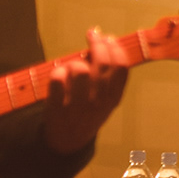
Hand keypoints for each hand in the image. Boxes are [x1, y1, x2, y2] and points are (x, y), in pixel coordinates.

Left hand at [44, 28, 133, 153]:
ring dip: (76, 61)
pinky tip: (60, 74)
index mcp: (114, 98)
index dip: (115, 47)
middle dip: (98, 43)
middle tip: (92, 36)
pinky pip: (58, 77)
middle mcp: (99, 101)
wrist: (68, 141)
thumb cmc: (88, 113)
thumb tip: (104, 42)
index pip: (121, 66)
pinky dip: (58, 71)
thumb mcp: (106, 100)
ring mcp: (78, 104)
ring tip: (74, 65)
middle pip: (103, 62)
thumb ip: (108, 77)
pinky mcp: (57, 105)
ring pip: (80, 69)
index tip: (108, 38)